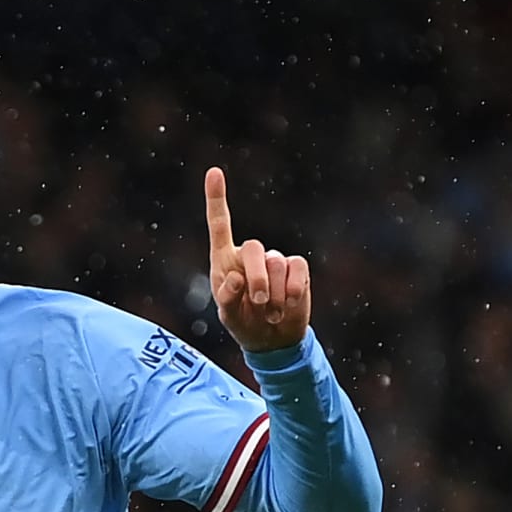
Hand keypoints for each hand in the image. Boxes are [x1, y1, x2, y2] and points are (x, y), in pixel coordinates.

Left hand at [205, 166, 310, 353]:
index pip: (220, 224)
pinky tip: (289, 305)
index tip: (214, 172)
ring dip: (275, 293)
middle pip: (254, 248)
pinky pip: (297, 269)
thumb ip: (227, 298)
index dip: (217, 198)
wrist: (272, 339)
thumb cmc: (243, 323)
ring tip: (271, 313)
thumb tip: (236, 278)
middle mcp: (250, 255)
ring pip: (277, 262)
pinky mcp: (297, 269)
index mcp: (226, 260)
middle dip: (257, 277)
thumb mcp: (228, 316)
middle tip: (259, 301)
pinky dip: (293, 289)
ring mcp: (275, 260)